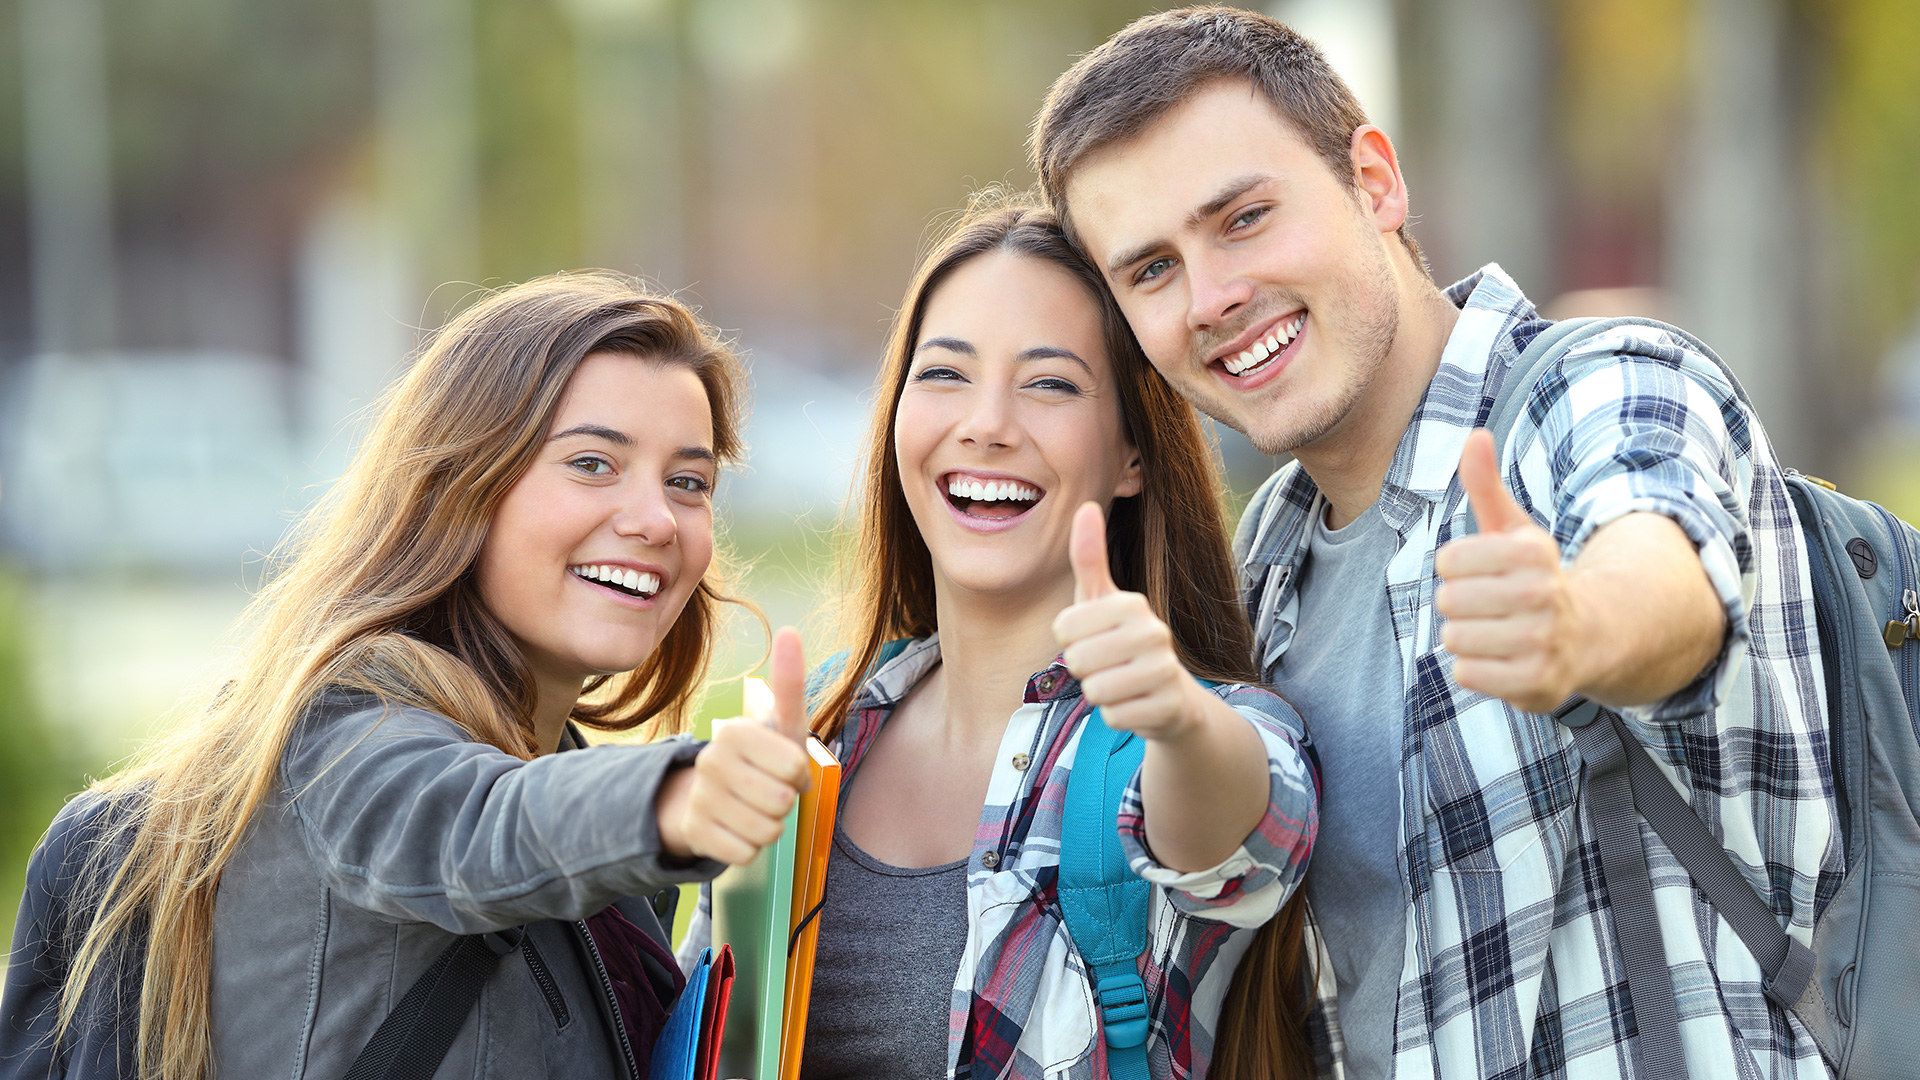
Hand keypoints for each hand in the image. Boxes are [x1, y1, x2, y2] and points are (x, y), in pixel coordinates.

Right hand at [656, 626, 811, 864]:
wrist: (709, 793)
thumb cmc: (761, 756)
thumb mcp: (781, 724)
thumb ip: (789, 683)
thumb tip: (791, 630)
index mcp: (735, 731)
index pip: (795, 768)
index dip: (800, 775)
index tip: (786, 766)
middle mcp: (711, 760)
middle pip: (782, 803)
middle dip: (785, 803)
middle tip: (769, 790)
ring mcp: (699, 797)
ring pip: (766, 832)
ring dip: (770, 827)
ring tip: (754, 808)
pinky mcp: (694, 833)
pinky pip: (745, 853)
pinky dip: (750, 847)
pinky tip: (737, 828)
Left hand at [1052, 502, 1211, 740]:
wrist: (1171, 696)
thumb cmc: (1123, 641)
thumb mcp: (1102, 599)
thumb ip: (1089, 556)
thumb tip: (1086, 506)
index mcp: (1132, 603)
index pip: (1063, 627)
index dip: (1070, 639)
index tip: (1094, 638)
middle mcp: (1154, 633)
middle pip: (1077, 661)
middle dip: (1085, 670)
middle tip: (1108, 665)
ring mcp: (1165, 671)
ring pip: (1095, 691)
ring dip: (1100, 694)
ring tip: (1121, 684)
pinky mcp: (1168, 707)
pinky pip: (1113, 717)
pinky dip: (1117, 715)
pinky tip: (1135, 704)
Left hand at [1434, 429, 1584, 713]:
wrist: (1590, 636)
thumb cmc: (1534, 578)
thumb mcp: (1513, 529)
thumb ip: (1486, 485)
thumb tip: (1474, 434)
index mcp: (1533, 550)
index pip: (1448, 560)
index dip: (1457, 569)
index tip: (1485, 573)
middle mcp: (1543, 593)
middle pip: (1448, 600)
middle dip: (1461, 605)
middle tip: (1493, 607)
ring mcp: (1542, 641)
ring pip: (1454, 637)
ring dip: (1467, 638)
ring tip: (1499, 633)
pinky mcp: (1538, 683)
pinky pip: (1466, 673)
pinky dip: (1476, 670)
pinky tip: (1504, 660)